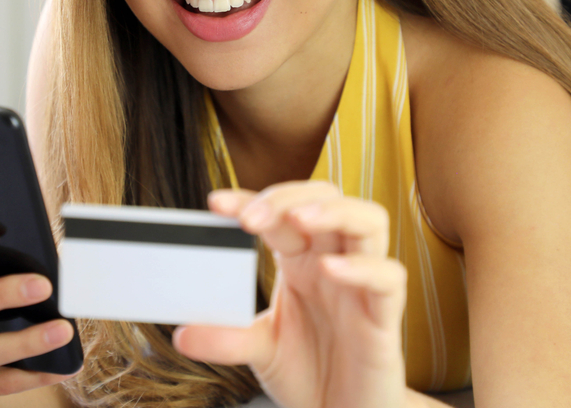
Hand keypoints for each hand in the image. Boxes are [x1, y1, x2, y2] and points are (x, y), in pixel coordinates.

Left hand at [173, 182, 407, 407]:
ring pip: (369, 221)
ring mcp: (361, 285)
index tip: (216, 204)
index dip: (250, 200)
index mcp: (301, 261)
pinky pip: (388, 277)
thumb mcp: (259, 350)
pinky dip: (362, 268)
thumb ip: (226, 338)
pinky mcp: (385, 316)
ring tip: (300, 219)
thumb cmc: (311, 372)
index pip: (280, 213)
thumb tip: (182, 335)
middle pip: (327, 199)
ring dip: (334, 212)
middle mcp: (333, 262)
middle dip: (290, 197)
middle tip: (252, 218)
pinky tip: (331, 270)